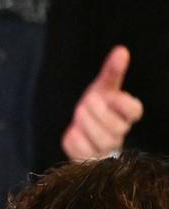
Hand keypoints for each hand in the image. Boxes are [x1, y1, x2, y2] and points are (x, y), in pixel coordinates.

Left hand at [61, 45, 143, 160]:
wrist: (80, 129)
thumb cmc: (96, 106)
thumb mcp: (102, 87)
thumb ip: (112, 71)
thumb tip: (121, 50)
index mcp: (126, 115)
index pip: (134, 111)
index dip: (123, 103)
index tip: (111, 94)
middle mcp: (119, 133)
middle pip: (117, 127)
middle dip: (99, 111)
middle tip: (87, 100)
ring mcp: (105, 148)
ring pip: (102, 140)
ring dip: (87, 123)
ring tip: (80, 112)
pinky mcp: (87, 157)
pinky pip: (83, 151)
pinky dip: (75, 138)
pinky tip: (73, 131)